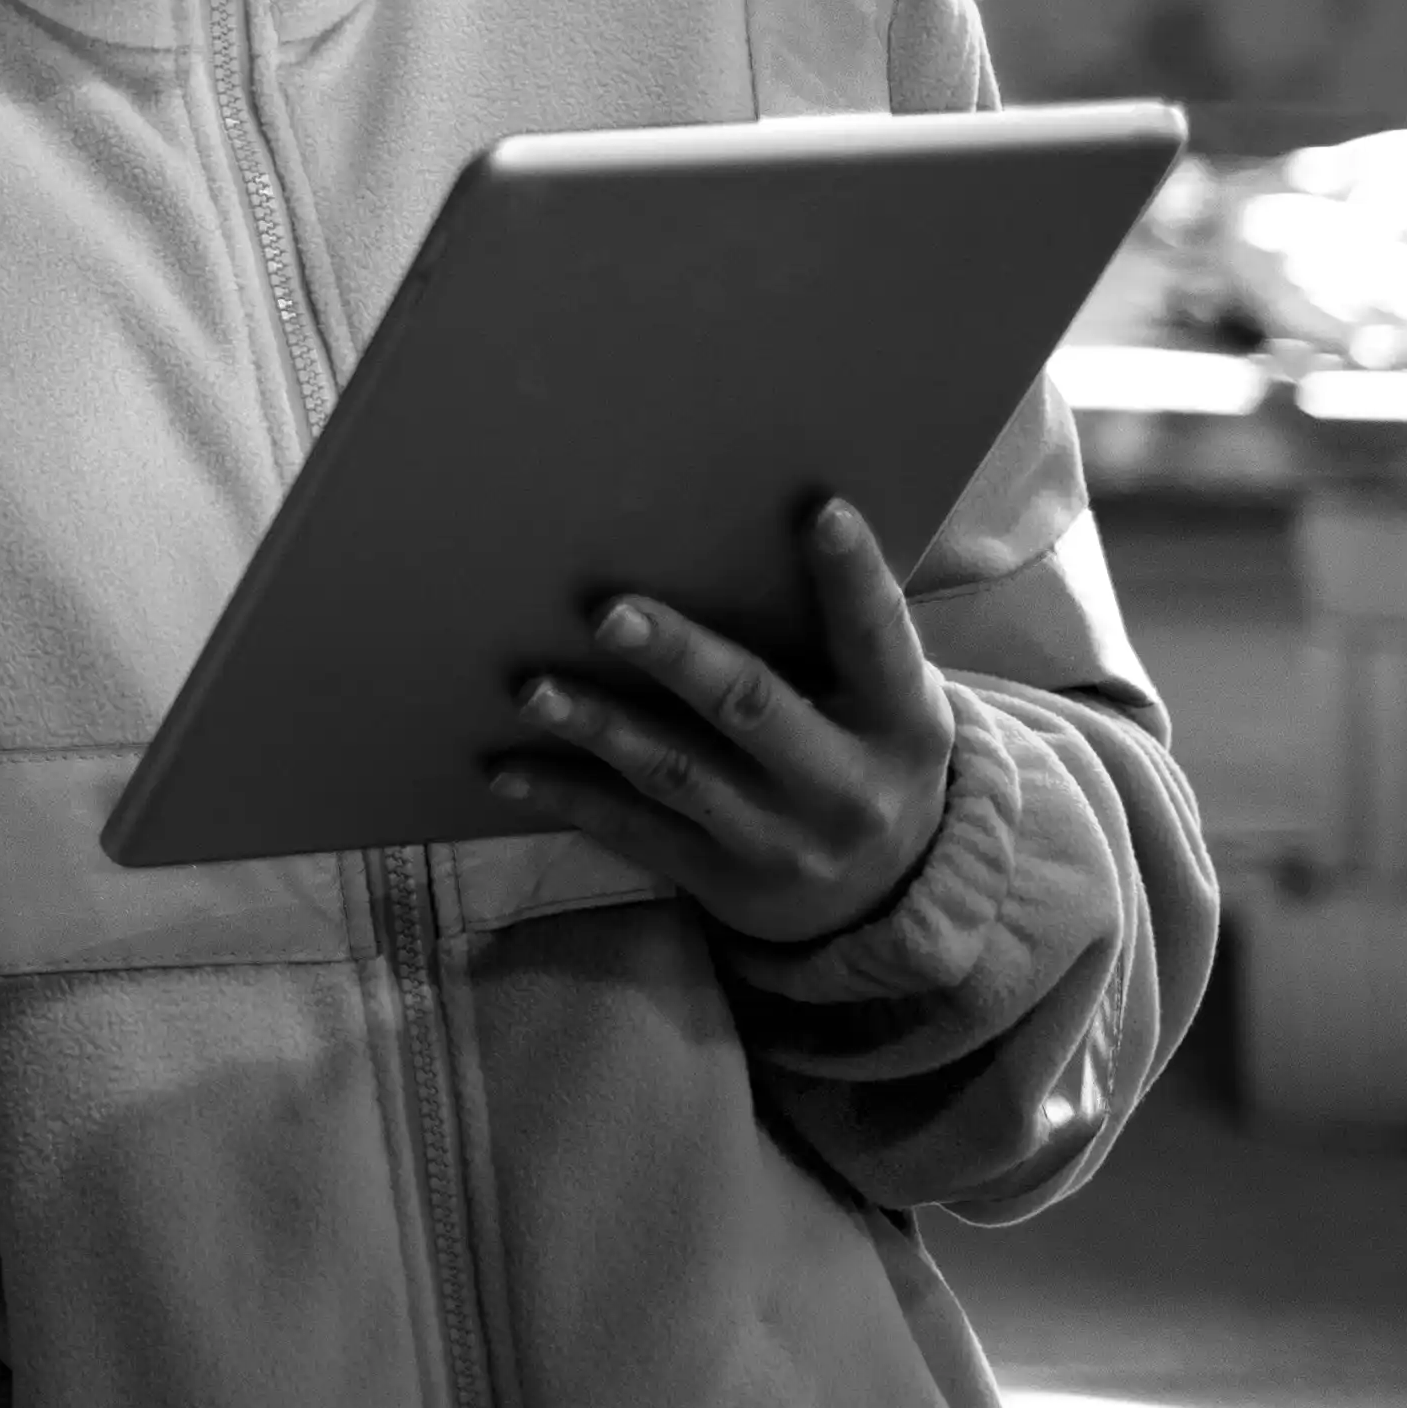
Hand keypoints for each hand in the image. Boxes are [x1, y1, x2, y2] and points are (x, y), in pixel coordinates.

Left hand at [483, 499, 958, 947]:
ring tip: (532, 689)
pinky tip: (506, 768)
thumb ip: (839, 641)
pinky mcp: (723, 880)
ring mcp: (781, 841)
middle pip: (752, 707)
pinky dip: (567, 794)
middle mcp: (845, 787)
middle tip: (608, 612)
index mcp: (900, 721)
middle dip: (679, 658)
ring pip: (675, 772)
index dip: (853, 578)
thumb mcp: (886, 702)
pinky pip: (633, 828)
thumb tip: (748, 523)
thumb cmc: (866, 750)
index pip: (878, 639)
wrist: (885, 897)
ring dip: (598, 725)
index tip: (821, 510)